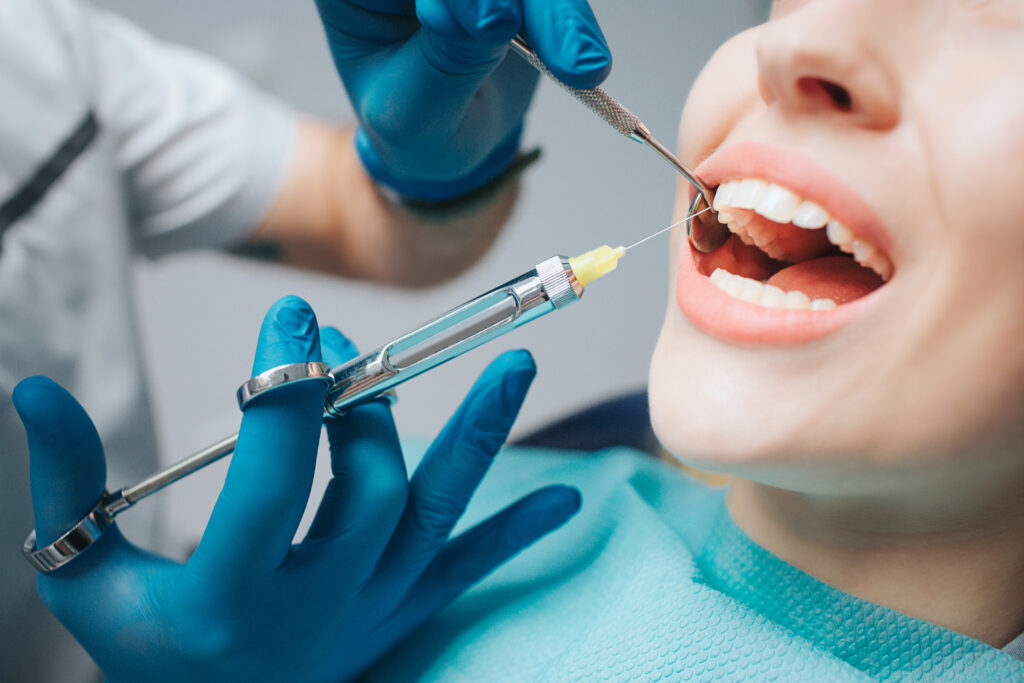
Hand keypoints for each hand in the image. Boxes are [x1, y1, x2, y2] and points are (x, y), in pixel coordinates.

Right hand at [15, 296, 579, 681]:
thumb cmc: (149, 648)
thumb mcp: (88, 577)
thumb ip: (71, 481)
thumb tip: (33, 384)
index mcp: (232, 597)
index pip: (273, 478)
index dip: (287, 391)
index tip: (289, 321)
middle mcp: (317, 607)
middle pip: (367, 489)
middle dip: (359, 404)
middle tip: (334, 344)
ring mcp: (371, 613)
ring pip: (435, 519)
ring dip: (476, 440)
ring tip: (517, 366)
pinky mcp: (399, 615)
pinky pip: (466, 572)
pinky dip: (515, 533)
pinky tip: (566, 501)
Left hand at [315, 0, 611, 199]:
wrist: (455, 144)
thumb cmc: (417, 130)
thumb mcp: (415, 114)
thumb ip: (446, 60)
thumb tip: (490, 9)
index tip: (492, 23)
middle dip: (516, 1)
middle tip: (547, 46)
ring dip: (557, 14)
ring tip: (581, 69)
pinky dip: (571, 21)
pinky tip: (585, 63)